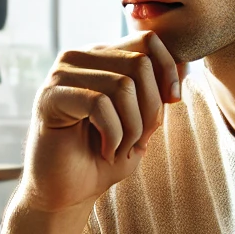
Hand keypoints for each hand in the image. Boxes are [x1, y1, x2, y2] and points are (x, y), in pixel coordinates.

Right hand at [18, 33, 185, 214]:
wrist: (69, 193)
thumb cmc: (105, 157)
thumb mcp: (142, 120)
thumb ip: (158, 92)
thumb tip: (184, 66)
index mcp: (102, 57)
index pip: (146, 40)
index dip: (168, 70)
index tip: (173, 101)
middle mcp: (79, 58)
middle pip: (139, 63)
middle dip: (151, 109)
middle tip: (139, 140)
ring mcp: (61, 74)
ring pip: (122, 85)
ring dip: (132, 128)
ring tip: (121, 149)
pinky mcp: (50, 96)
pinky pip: (100, 104)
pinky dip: (114, 135)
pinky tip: (107, 152)